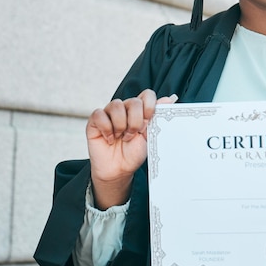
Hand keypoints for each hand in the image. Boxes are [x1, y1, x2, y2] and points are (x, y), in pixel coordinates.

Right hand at [86, 90, 177, 208]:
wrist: (119, 170)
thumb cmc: (134, 153)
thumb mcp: (149, 136)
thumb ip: (157, 117)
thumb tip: (170, 98)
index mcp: (140, 110)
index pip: (147, 95)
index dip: (149, 106)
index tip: (148, 121)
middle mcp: (125, 108)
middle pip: (133, 101)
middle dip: (136, 121)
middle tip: (133, 134)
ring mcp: (110, 113)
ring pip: (116, 105)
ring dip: (121, 125)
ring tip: (121, 137)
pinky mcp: (95, 120)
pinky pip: (99, 114)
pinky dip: (106, 129)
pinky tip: (109, 139)